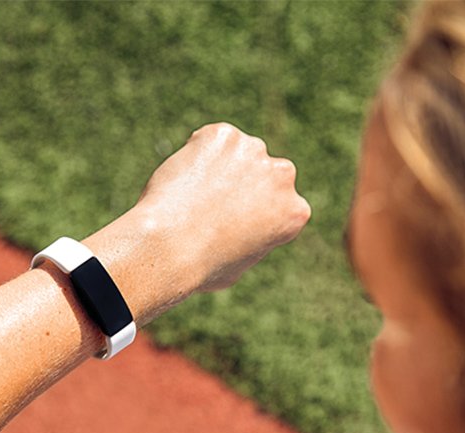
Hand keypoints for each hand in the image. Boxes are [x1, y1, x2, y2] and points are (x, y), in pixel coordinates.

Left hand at [133, 122, 310, 293]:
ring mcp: (253, 150)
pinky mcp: (223, 135)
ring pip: (235, 153)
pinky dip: (195, 154)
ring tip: (191, 197)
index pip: (279, 203)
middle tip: (209, 204)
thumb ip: (250, 236)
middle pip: (263, 172)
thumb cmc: (201, 265)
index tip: (230, 221)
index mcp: (294, 212)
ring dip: (218, 167)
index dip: (253, 211)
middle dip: (242, 182)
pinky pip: (207, 141)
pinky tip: (182, 181)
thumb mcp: (240, 262)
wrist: (170, 246)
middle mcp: (283, 176)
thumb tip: (239, 228)